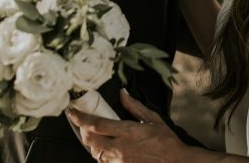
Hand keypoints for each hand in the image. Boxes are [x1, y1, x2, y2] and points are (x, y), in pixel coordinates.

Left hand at [67, 89, 186, 161]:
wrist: (176, 162)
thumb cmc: (166, 140)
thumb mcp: (153, 119)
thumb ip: (135, 106)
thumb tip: (122, 93)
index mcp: (128, 131)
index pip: (97, 124)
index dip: (81, 118)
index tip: (72, 112)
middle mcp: (121, 148)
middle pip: (90, 140)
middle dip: (84, 131)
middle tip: (85, 124)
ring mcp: (120, 161)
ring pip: (95, 152)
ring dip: (94, 144)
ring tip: (98, 136)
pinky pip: (105, 162)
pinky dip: (103, 155)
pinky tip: (109, 150)